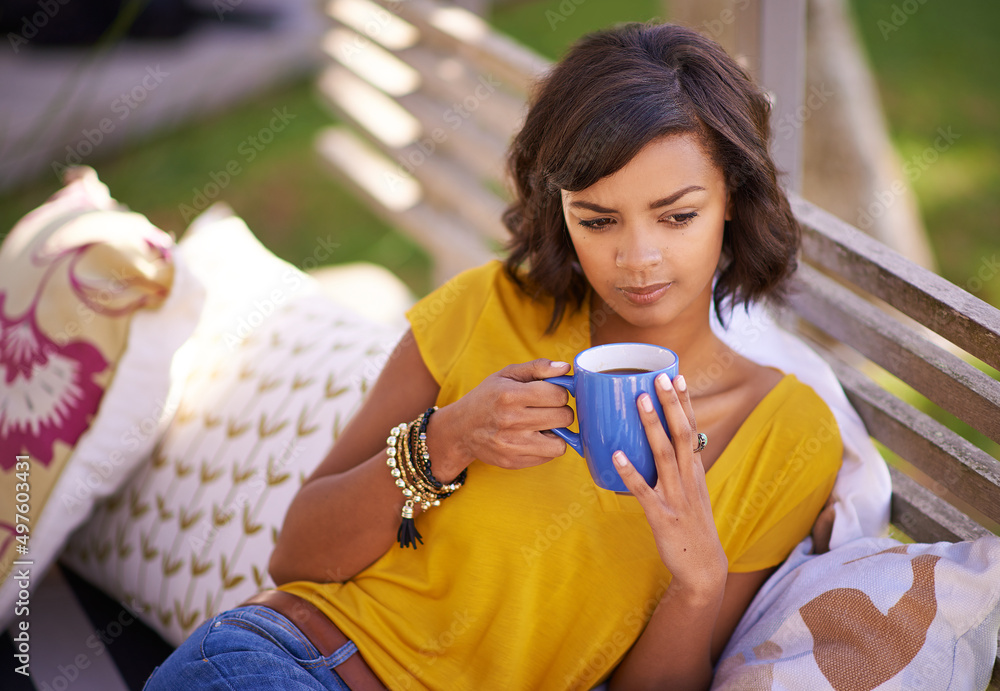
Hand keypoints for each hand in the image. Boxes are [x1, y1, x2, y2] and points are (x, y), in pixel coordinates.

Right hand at [427, 359, 574, 476]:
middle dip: (561, 410)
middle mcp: (510, 421)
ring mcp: (512, 445)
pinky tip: (533, 437)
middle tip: (549, 408)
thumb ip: (538, 367)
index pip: (558, 395)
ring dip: (557, 432)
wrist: (461, 428)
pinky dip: (547, 446)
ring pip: (561, 442)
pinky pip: (549, 456)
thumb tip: (566, 368)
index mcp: (509, 395)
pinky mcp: (514, 461)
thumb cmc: (488, 397)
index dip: (560, 392)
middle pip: (564, 417)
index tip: (551, 393)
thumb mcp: (507, 374)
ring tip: (543, 425)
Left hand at [613, 373, 727, 596]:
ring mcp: (676, 497)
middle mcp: (688, 479)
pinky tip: (616, 456)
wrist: (703, 567)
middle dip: (671, 404)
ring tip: (639, 402)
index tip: (678, 375)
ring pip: (664, 456)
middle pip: (682, 434)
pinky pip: (644, 492)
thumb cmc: (691, 525)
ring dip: (652, 427)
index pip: (693, 429)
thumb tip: (661, 440)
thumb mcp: (691, 491)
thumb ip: (679, 466)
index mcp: (695, 471)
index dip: (684, 403)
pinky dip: (630, 473)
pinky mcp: (662, 517)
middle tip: (659, 377)